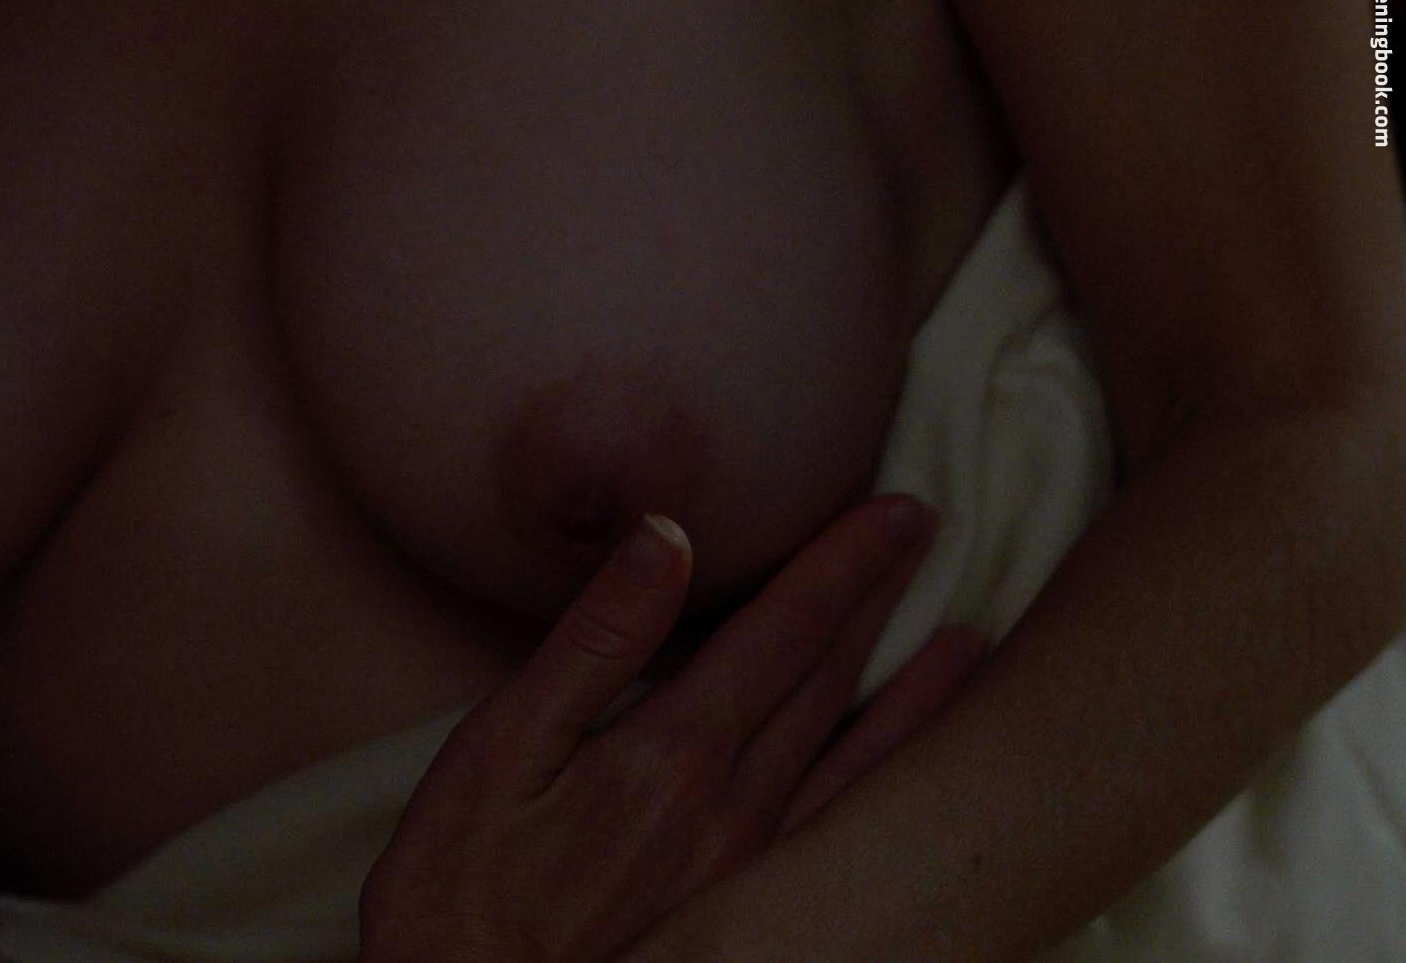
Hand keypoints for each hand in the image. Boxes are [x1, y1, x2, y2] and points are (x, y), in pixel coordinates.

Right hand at [359, 497, 986, 961]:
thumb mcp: (498, 751)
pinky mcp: (759, 919)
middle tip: (925, 531)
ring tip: (970, 639)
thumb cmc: (460, 889)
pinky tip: (916, 766)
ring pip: (860, 760)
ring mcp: (756, 870)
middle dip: (879, 598)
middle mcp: (734, 808)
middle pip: (828, 681)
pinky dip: (895, 784)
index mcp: (671, 754)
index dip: (841, 564)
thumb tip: (665, 538)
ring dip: (915, 691)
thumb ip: (592, 643)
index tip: (893, 509)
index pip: (781, 633)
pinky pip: (849, 834)